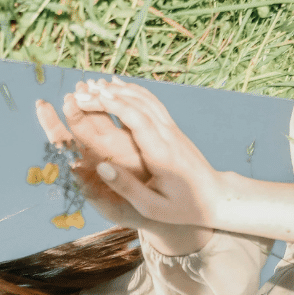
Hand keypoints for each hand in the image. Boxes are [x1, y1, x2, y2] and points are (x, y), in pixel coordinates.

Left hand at [35, 85, 153, 229]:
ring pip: (101, 116)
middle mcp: (100, 152)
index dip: (52, 124)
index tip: (42, 105)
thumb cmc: (132, 212)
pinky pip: (124, 117)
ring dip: (93, 99)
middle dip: (74, 106)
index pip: (64, 143)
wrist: (161, 211)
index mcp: (88, 167)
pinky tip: (113, 90)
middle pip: (81, 124)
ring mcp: (118, 143)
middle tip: (71, 93)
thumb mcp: (113, 208)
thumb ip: (93, 193)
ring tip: (88, 85)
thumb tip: (73, 170)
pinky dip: (116, 102)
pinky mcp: (137, 138)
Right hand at [71, 77, 227, 227]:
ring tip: (91, 86)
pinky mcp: (173, 129)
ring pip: (145, 99)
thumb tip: (100, 166)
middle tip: (78, 93)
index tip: (85, 100)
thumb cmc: (182, 208)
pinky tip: (117, 86)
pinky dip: (133, 91)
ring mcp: (172, 130)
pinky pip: (151, 103)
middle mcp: (168, 136)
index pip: (136, 119)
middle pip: (137, 103)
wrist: (215, 197)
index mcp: (161, 154)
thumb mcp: (152, 206)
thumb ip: (126, 187)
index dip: (110, 105)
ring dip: (118, 90)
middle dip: (107, 94)